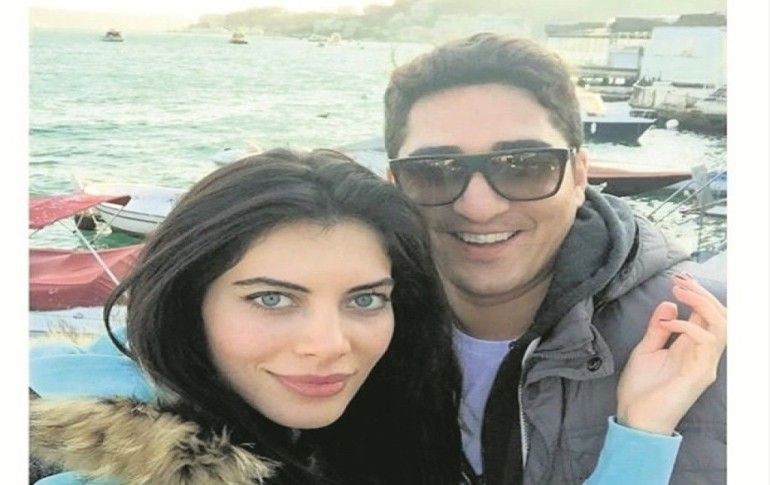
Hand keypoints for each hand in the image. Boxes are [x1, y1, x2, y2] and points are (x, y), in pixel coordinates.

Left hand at [616, 272, 725, 434]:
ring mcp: (705, 365)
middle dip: (702, 293)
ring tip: (679, 290)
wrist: (635, 419)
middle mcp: (703, 355)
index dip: (698, 294)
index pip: (707, 316)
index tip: (678, 278)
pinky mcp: (700, 374)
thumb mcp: (646, 350)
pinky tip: (668, 321)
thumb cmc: (640, 390)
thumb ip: (658, 328)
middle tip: (679, 280)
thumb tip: (669, 304)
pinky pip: (706, 342)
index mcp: (691, 348)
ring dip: (701, 303)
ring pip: (722, 325)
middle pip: (720, 316)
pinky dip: (689, 325)